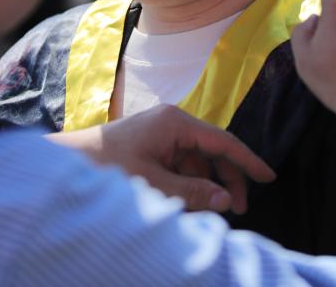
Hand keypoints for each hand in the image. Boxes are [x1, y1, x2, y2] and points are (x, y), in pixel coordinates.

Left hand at [48, 104, 274, 213]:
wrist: (65, 161)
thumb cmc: (105, 167)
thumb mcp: (152, 183)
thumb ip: (191, 193)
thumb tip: (227, 201)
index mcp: (175, 123)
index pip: (223, 141)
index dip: (248, 161)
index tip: (270, 177)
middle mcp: (172, 123)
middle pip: (213, 151)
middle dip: (227, 179)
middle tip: (239, 210)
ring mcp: (161, 134)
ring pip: (197, 161)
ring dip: (206, 185)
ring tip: (210, 212)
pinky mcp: (151, 146)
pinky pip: (180, 165)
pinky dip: (189, 184)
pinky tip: (188, 205)